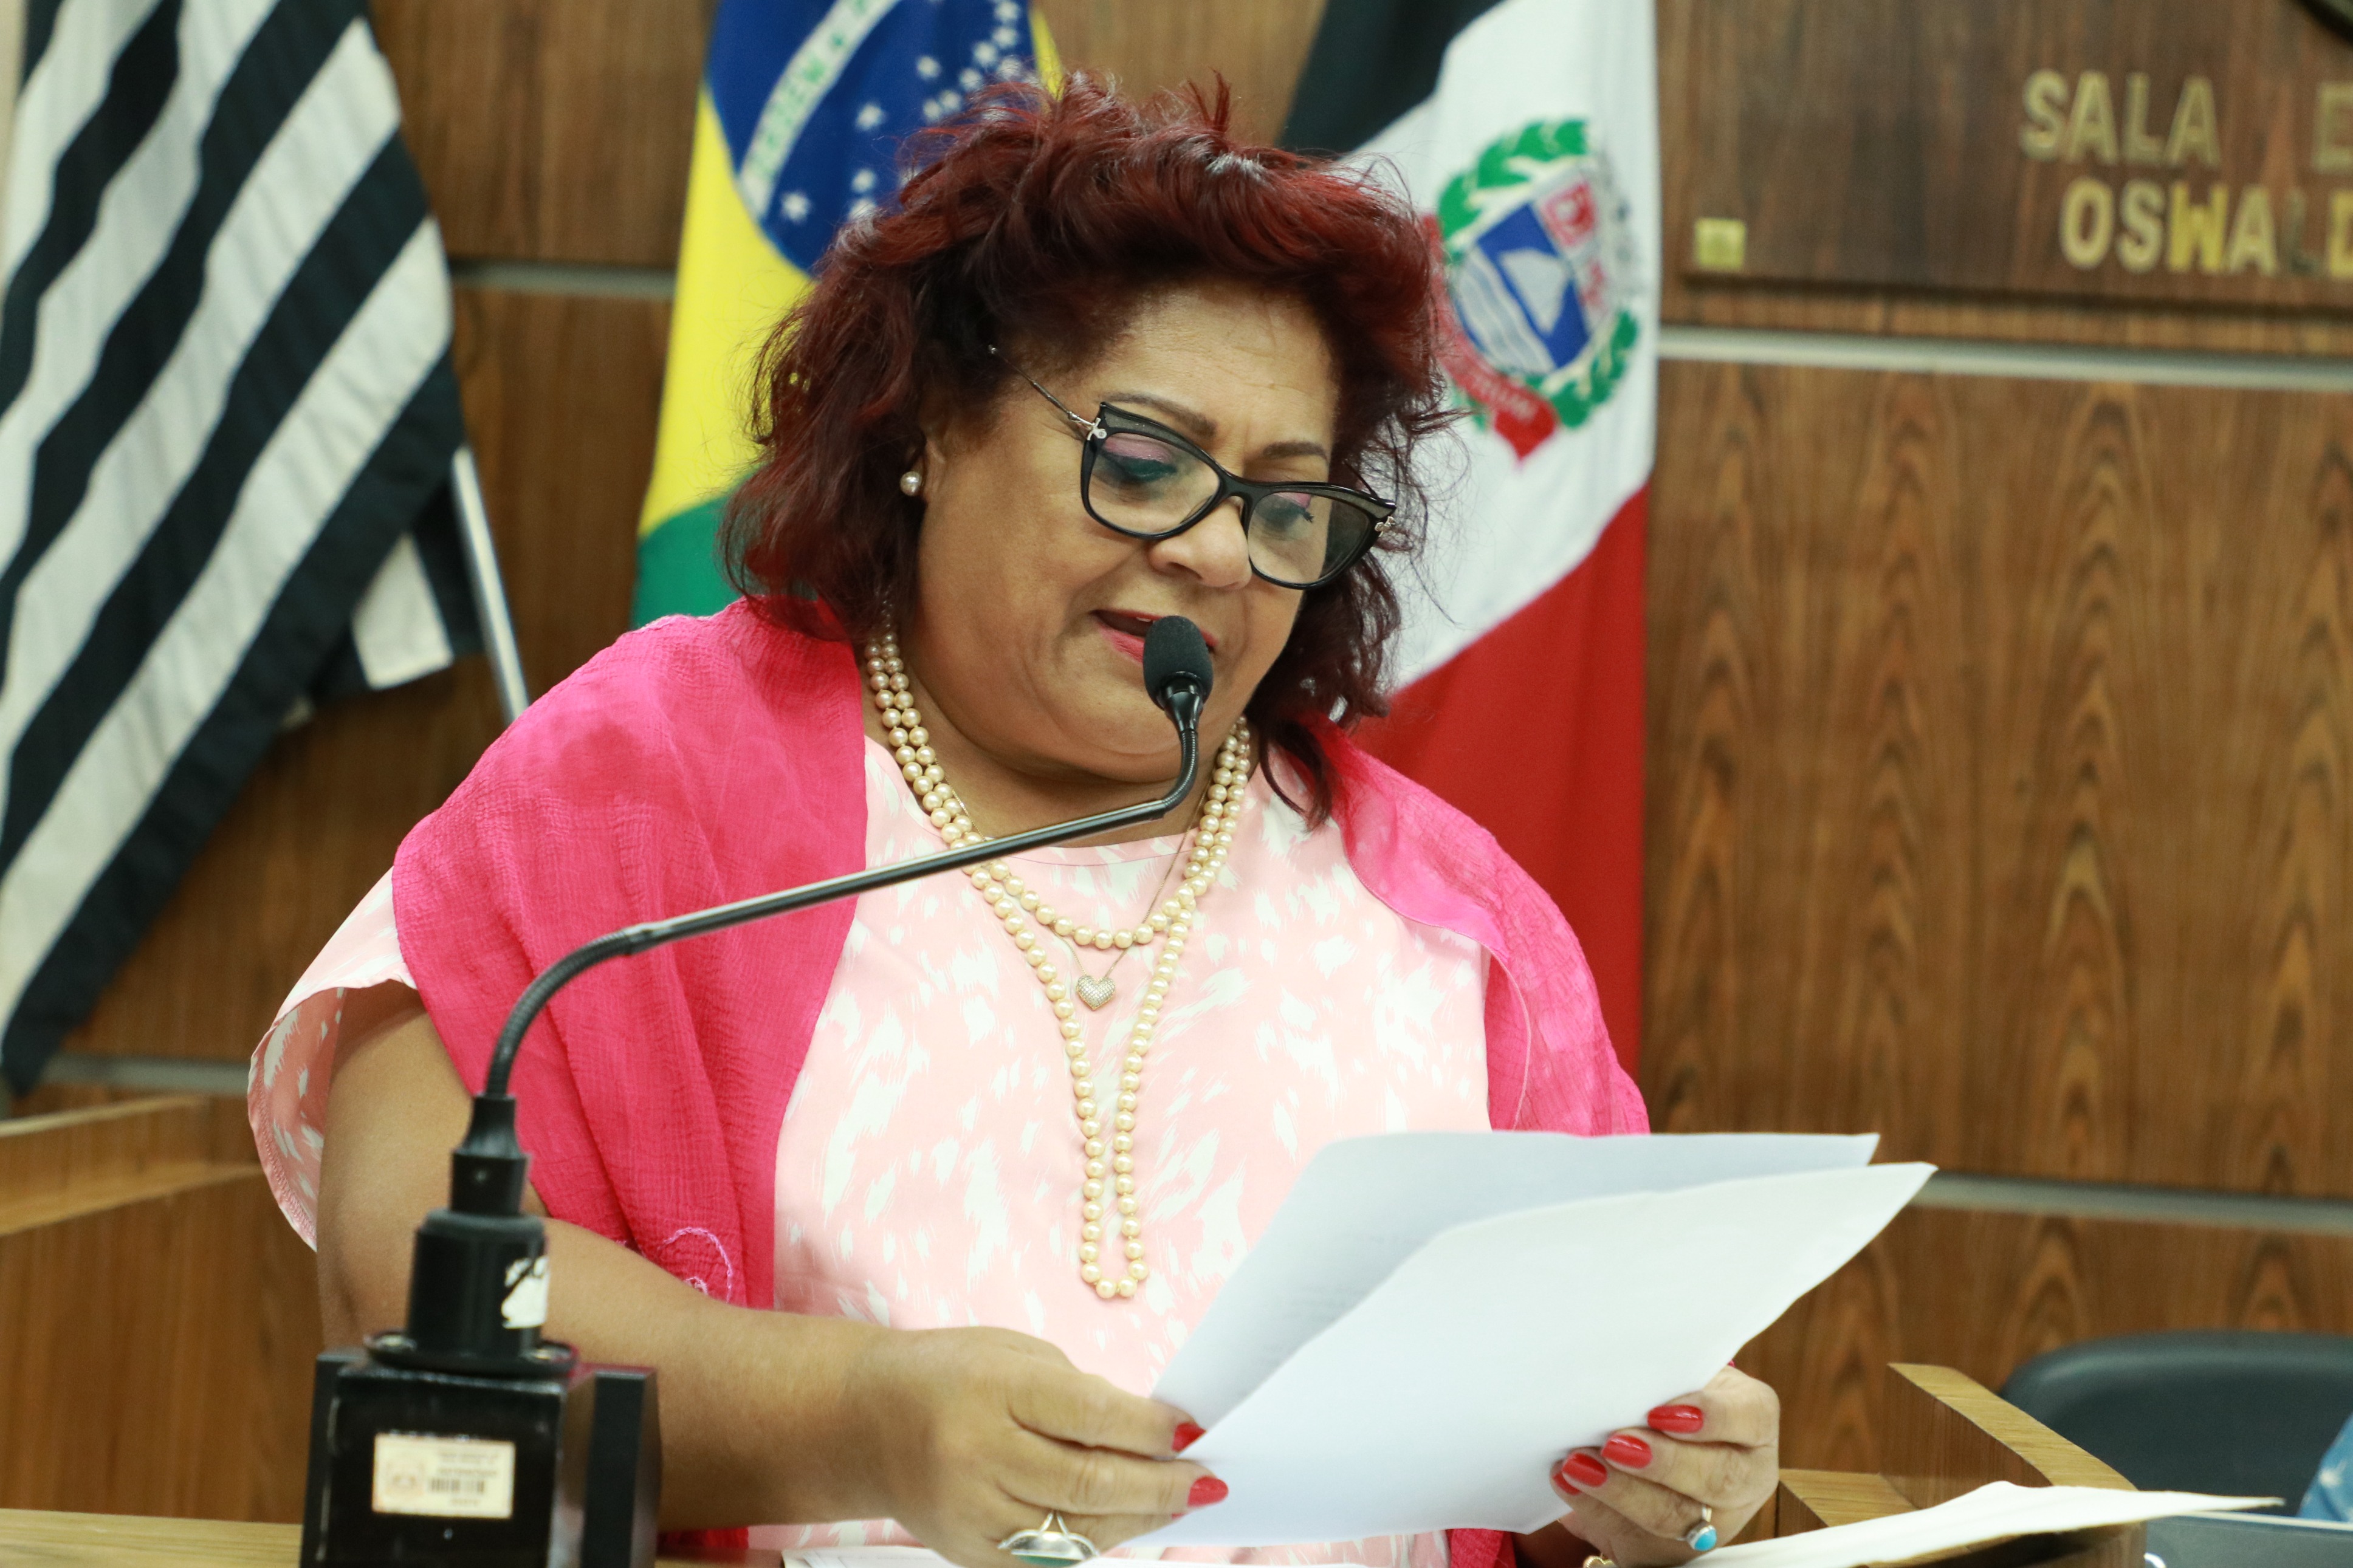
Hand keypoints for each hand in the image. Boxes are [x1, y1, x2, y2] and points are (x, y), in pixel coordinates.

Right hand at [838, 1325, 1223, 1567]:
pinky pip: (1048, 1561)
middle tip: (1207, 1481)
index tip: (1194, 1431)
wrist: (863, 1420)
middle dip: (1160, 1485)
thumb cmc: (951, 1375)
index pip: (1090, 1417)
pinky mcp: (967, 1554)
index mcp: (991, 1391)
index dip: (1151, 1429)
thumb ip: (1079, 1394)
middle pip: (1090, 1483)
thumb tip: (1151, 1435)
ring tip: (1179, 1502)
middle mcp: (977, 1457)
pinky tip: (1127, 1524)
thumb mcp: (1014, 1356)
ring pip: (1076, 1531)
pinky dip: (1095, 1544)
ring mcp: (970, 1514)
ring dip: (1138, 1519)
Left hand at [1544, 1367, 1778, 1564]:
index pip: (1749, 1417)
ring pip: (1677, 1514)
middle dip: (1663, 1462)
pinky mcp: (1679, 1548)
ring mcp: (1718, 1518)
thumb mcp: (1678, 1377)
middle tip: (1614, 1444)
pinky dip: (1598, 1510)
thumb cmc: (1670, 1396)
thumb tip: (1619, 1373)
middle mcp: (1747, 1474)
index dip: (1710, 1416)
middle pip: (1717, 1476)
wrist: (1662, 1445)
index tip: (1660, 1410)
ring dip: (1623, 1491)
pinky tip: (1568, 1484)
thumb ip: (1661, 1378)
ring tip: (1578, 1465)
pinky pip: (1641, 1538)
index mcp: (1754, 1421)